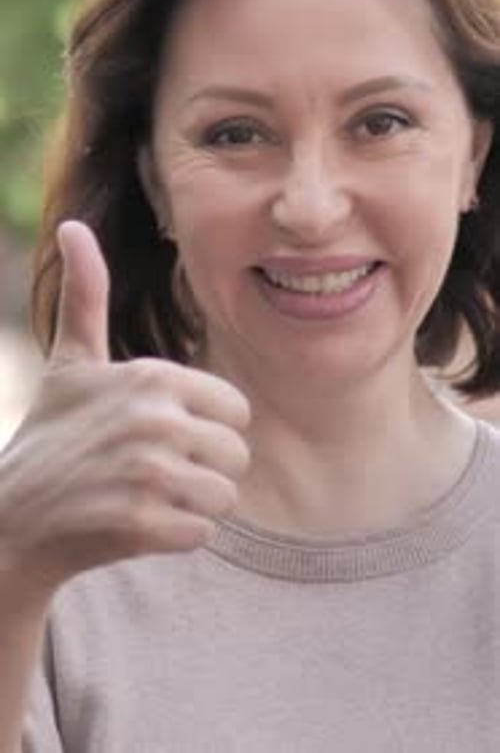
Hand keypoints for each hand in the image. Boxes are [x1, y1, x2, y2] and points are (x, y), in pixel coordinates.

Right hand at [0, 221, 250, 596]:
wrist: (13, 516)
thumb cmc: (53, 433)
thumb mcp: (71, 361)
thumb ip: (86, 295)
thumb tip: (72, 226)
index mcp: (152, 376)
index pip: (237, 411)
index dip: (207, 428)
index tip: (164, 434)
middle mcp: (155, 418)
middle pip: (236, 455)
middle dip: (203, 469)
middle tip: (151, 471)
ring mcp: (147, 472)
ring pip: (224, 496)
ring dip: (191, 504)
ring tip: (144, 495)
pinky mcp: (141, 525)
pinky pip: (201, 533)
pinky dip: (174, 535)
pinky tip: (135, 523)